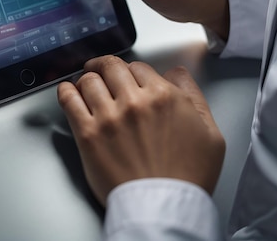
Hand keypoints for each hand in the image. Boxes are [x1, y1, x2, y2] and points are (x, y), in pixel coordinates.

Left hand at [57, 55, 225, 205]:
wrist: (165, 209)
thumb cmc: (188, 177)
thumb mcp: (210, 132)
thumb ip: (193, 95)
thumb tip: (176, 74)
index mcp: (163, 96)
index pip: (138, 66)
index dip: (132, 70)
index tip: (127, 76)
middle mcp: (134, 102)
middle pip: (111, 66)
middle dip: (105, 66)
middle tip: (100, 69)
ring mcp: (109, 117)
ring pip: (89, 80)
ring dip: (87, 79)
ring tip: (85, 84)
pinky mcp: (88, 135)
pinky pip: (69, 101)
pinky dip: (66, 91)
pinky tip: (68, 91)